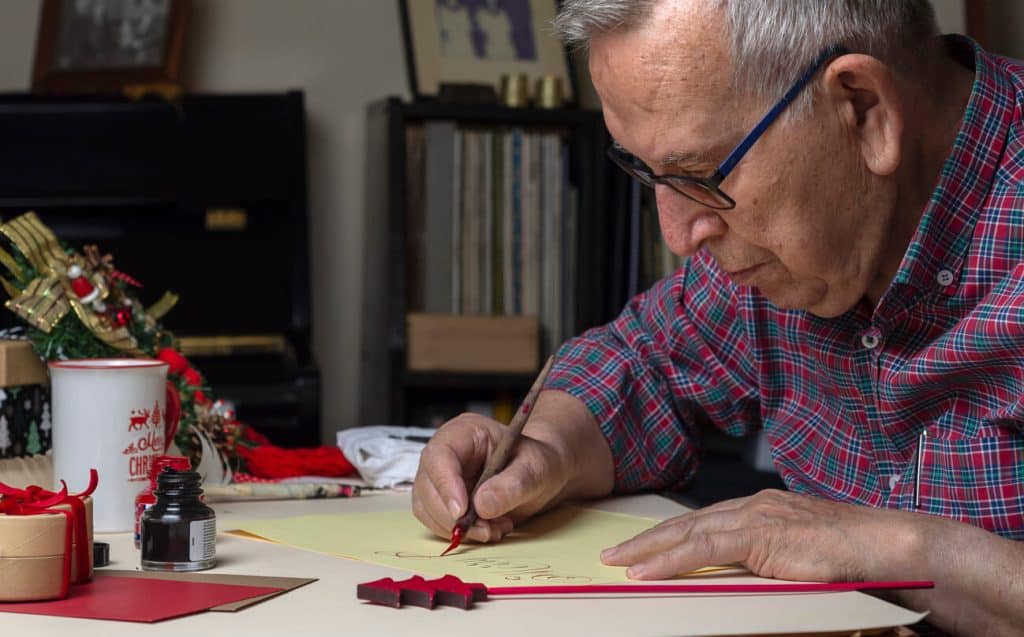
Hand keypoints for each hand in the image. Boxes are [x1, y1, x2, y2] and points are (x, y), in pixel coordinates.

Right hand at [412, 411, 573, 542]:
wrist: (541, 475)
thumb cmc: (538, 462)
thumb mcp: (536, 469)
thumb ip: (512, 485)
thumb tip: (482, 505)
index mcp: (465, 433)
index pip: (440, 455)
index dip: (445, 484)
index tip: (462, 511)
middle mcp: (446, 453)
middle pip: (427, 485)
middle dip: (452, 515)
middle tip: (486, 530)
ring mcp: (441, 477)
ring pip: (427, 508)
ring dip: (457, 528)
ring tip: (495, 528)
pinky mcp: (443, 500)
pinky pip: (437, 522)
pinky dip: (461, 533)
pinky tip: (489, 529)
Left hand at [600, 489, 920, 581]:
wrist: (891, 548)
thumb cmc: (858, 559)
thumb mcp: (802, 561)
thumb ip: (771, 565)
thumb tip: (750, 583)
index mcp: (764, 510)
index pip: (705, 523)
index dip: (671, 537)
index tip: (644, 550)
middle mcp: (754, 506)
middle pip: (688, 523)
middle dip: (649, 539)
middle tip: (616, 554)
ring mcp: (756, 517)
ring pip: (688, 532)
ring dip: (649, 549)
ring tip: (619, 563)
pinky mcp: (760, 534)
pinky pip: (703, 547)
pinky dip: (670, 559)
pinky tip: (647, 570)